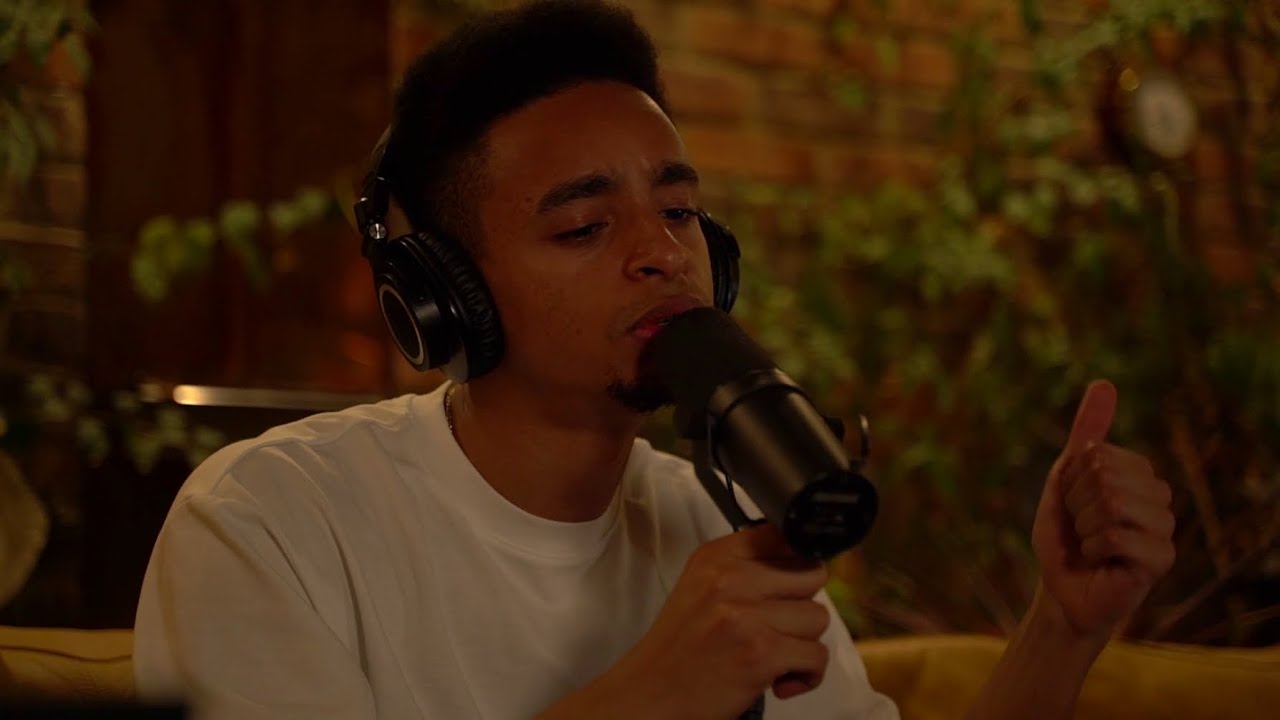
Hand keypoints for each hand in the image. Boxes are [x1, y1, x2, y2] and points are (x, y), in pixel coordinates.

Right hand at [594, 524, 830, 719]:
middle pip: (811, 575)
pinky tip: (779, 680)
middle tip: (779, 626)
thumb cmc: (679, 648)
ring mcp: (747, 614)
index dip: (798, 564)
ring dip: (803, 643)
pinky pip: (817, 657)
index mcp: (717, 556)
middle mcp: (731, 578)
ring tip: (774, 655)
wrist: (652, 694)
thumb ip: (743, 568)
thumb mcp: (700, 587)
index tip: (792, 587)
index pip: (784, 536)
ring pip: (818, 618)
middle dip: (802, 605)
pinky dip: (806, 675)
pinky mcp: (762, 652)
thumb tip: (800, 561)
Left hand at [1032, 379, 1175, 637]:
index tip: (1073, 505)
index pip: (1095, 454)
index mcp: (1139, 473)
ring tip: (1090, 545)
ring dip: (1084, 526)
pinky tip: (1101, 562)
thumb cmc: (1065, 537)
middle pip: (1104, 474)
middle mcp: (1160, 497)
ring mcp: (1164, 528)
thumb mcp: (1065, 477)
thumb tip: (1105, 382)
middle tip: (1080, 529)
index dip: (1070, 481)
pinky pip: (1114, 535)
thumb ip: (1087, 431)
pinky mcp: (1162, 559)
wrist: (1062, 591)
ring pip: (1112, 502)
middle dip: (1076, 503)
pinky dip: (1092, 548)